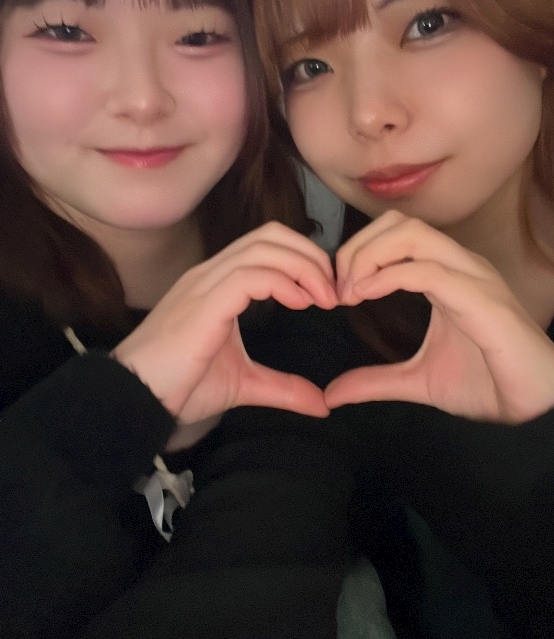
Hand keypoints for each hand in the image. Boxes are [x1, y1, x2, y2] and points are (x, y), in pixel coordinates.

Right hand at [114, 223, 337, 428]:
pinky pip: (250, 274)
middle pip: (270, 235)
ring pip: (264, 247)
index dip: (304, 259)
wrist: (135, 401)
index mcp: (217, 283)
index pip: (267, 245)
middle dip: (311, 255)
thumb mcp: (243, 384)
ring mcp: (204, 284)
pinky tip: (300, 303)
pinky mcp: (203, 302)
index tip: (327, 293)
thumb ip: (282, 387)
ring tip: (324, 298)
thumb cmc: (178, 388)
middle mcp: (209, 274)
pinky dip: (283, 282)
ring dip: (304, 267)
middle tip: (333, 291)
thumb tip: (321, 403)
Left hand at [326, 211, 553, 422]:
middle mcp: (460, 265)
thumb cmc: (489, 384)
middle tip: (338, 288)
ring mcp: (472, 277)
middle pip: (399, 223)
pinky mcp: (480, 299)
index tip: (337, 291)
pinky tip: (367, 297)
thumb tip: (332, 395)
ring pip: (412, 234)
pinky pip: (427, 270)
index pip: (395, 232)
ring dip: (369, 256)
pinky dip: (388, 277)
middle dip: (357, 248)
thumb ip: (376, 381)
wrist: (536, 408)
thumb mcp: (417, 381)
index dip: (357, 252)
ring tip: (350, 292)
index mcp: (447, 273)